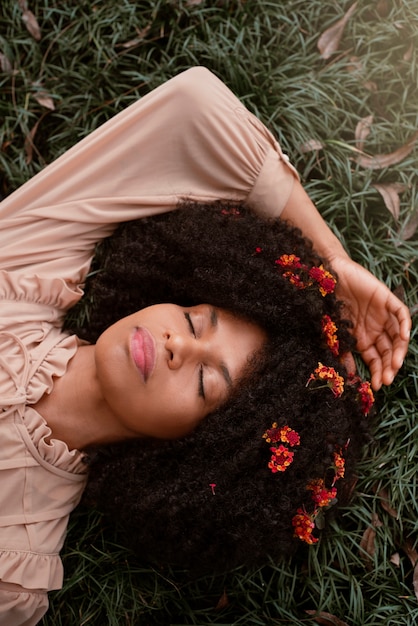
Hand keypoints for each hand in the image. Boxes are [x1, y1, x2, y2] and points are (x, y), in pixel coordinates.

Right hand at [330, 256, 410, 390]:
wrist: (328, 278)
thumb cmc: (330, 305)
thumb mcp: (337, 334)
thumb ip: (345, 353)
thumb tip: (349, 376)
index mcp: (365, 338)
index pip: (377, 359)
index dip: (378, 372)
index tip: (378, 386)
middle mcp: (377, 329)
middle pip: (389, 351)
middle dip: (389, 366)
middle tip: (387, 379)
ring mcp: (384, 315)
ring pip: (398, 336)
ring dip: (399, 351)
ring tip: (395, 365)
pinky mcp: (387, 299)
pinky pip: (401, 313)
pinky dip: (405, 325)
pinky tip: (403, 337)